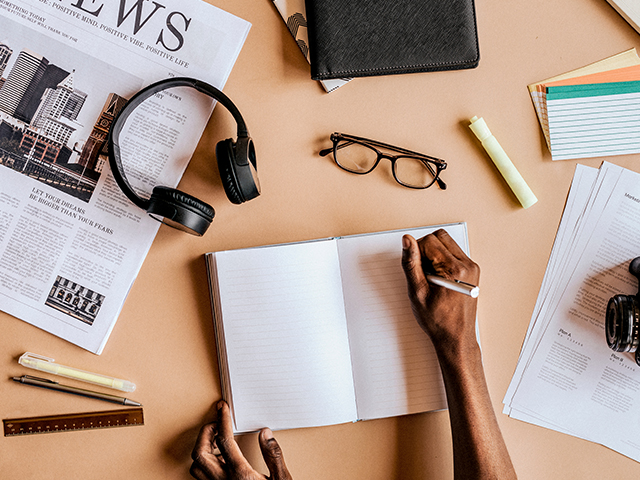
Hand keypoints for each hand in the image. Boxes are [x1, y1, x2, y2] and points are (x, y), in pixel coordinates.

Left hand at [190, 401, 292, 479]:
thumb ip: (274, 456)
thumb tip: (265, 434)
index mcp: (240, 474)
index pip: (224, 441)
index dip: (222, 420)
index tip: (223, 409)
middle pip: (201, 453)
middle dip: (205, 433)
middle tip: (216, 423)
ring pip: (196, 467)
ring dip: (202, 449)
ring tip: (214, 440)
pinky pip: (201, 479)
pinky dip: (203, 464)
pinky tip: (216, 460)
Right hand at [401, 229, 479, 359]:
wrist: (456, 337)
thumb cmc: (439, 321)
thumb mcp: (417, 292)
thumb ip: (411, 263)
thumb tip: (407, 241)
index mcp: (454, 270)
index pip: (429, 241)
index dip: (416, 252)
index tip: (416, 270)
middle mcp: (467, 266)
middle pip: (440, 237)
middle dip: (425, 248)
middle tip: (421, 271)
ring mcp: (471, 268)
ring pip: (446, 243)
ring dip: (433, 254)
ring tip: (429, 276)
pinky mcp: (471, 271)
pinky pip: (453, 254)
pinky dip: (441, 260)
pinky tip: (437, 278)